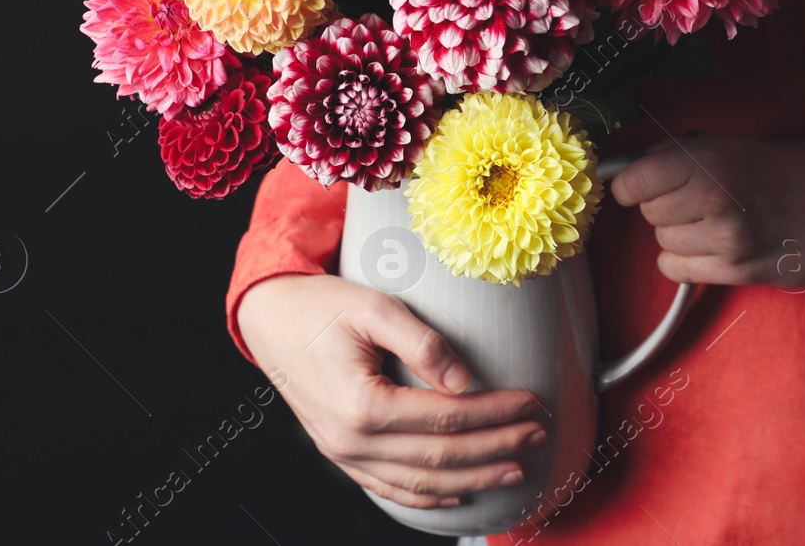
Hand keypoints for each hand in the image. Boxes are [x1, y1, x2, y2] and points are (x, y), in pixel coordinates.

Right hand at [236, 274, 545, 508]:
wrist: (268, 319)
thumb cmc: (318, 307)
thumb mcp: (373, 307)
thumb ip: (423, 343)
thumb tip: (465, 380)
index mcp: (362, 404)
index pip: (448, 416)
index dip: (496, 412)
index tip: (531, 402)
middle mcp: (351, 440)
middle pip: (442, 455)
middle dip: (497, 446)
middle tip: (537, 434)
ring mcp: (343, 454)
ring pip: (422, 481)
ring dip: (474, 477)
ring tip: (515, 467)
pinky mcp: (339, 454)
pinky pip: (389, 488)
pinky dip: (428, 496)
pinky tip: (458, 492)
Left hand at [610, 133, 804, 287]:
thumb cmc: (771, 168)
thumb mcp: (719, 143)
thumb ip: (667, 155)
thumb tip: (621, 172)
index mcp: (706, 162)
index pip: (632, 183)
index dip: (630, 185)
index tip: (639, 185)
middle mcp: (713, 201)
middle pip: (648, 214)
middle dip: (664, 205)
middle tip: (695, 199)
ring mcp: (726, 240)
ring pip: (662, 242)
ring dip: (678, 233)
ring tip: (711, 221)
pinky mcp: (737, 271)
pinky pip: (675, 269)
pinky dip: (684, 260)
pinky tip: (709, 246)